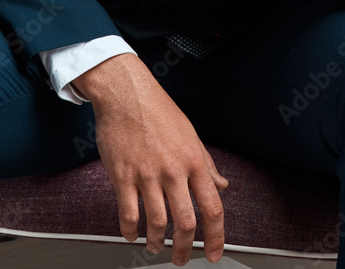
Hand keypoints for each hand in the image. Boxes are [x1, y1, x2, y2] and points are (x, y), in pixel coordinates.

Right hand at [73, 53, 227, 265]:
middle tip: (180, 258)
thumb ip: (206, 163)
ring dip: (156, 242)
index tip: (213, 253)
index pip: (212, 207)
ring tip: (155, 246)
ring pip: (156, 223)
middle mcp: (173, 170)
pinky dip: (130, 232)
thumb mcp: (191, 134)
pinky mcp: (123, 175)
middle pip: (185, 223)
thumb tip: (222, 184)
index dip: (216, 237)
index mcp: (194, 160)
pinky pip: (128, 214)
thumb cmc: (158, 109)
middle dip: (184, 249)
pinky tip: (132, 234)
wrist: (126, 92)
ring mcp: (147, 174)